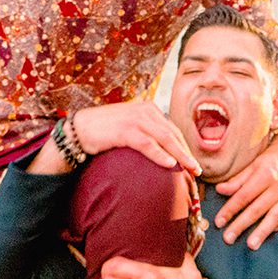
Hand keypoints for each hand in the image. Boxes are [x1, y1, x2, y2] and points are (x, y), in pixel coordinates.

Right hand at [69, 101, 198, 175]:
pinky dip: (160, 154)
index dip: (185, 147)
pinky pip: (147, 144)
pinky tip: (170, 165)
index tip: (193, 162)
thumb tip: (164, 152)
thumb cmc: (105, 131)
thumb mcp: (130, 128)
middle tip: (197, 170)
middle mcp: (145, 110)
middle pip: (173, 134)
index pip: (173, 130)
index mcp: (149, 109)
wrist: (79, 129)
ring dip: (180, 155)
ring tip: (190, 169)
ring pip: (165, 138)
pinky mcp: (124, 130)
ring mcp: (135, 119)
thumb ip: (146, 133)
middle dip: (187, 153)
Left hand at [214, 135, 277, 246]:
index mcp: (266, 174)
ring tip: (251, 245)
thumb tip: (219, 190)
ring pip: (275, 216)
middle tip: (228, 238)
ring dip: (262, 231)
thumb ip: (237, 180)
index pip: (244, 195)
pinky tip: (272, 233)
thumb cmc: (269, 162)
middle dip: (241, 225)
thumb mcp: (252, 165)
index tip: (219, 222)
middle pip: (258, 208)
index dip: (230, 209)